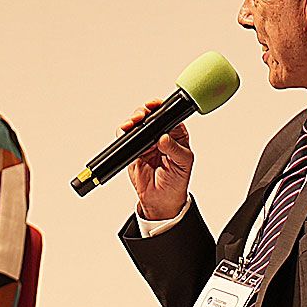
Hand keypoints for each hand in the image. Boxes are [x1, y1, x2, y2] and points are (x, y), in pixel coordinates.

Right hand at [122, 100, 192, 220]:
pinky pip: (125, 138)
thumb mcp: (183, 163)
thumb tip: (164, 138)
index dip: (161, 108)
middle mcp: (160, 135)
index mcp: (176, 134)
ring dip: (132, 120)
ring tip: (133, 123)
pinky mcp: (133, 151)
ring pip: (136, 124)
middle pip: (150, 116)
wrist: (162, 200)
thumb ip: (174, 149)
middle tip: (142, 115)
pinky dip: (123, 133)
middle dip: (144, 112)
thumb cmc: (177, 181)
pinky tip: (127, 132)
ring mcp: (146, 142)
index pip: (168, 115)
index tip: (155, 106)